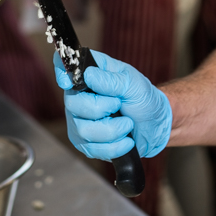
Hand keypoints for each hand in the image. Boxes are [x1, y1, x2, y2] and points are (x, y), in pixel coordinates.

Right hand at [53, 50, 171, 161]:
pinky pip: (93, 149)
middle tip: (119, 105)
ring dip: (113, 129)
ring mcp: (79, 121)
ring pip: (83, 129)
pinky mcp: (86, 143)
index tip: (68, 82)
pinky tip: (126, 140)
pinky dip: (115, 146)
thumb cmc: (142, 98)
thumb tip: (88, 75)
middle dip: (102, 108)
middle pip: (73, 104)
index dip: (61, 71)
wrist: (155, 125)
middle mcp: (78, 96)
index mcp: (89, 73)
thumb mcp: (132, 83)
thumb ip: (110, 80)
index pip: (64, 66)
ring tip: (127, 123)